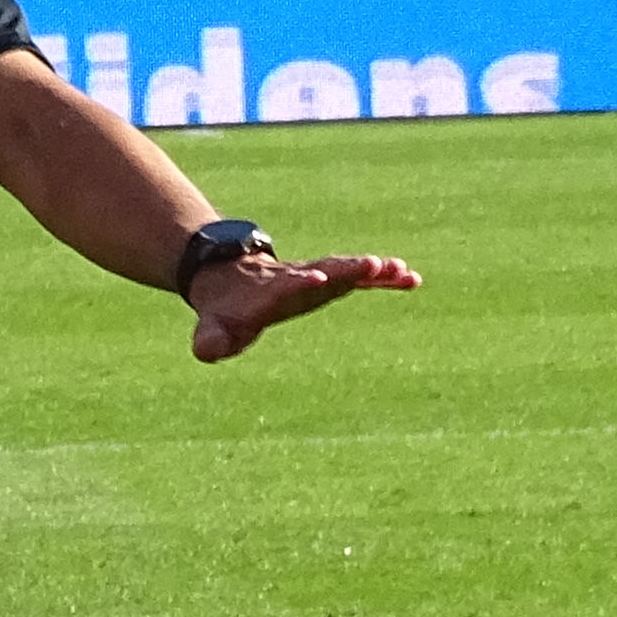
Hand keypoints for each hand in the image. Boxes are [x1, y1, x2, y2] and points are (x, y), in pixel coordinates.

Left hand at [182, 246, 420, 362]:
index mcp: (273, 289)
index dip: (302, 280)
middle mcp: (299, 276)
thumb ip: (211, 340)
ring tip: (402, 271)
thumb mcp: (213, 329)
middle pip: (327, 268)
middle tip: (372, 264)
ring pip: (348, 269)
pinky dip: (384, 278)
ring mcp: (318, 275)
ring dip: (373, 270)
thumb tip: (205, 352)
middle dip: (347, 268)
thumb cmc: (225, 311)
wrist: (230, 281)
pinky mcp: (332, 280)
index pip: (288, 283)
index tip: (318, 276)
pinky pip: (362, 278)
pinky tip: (411, 279)